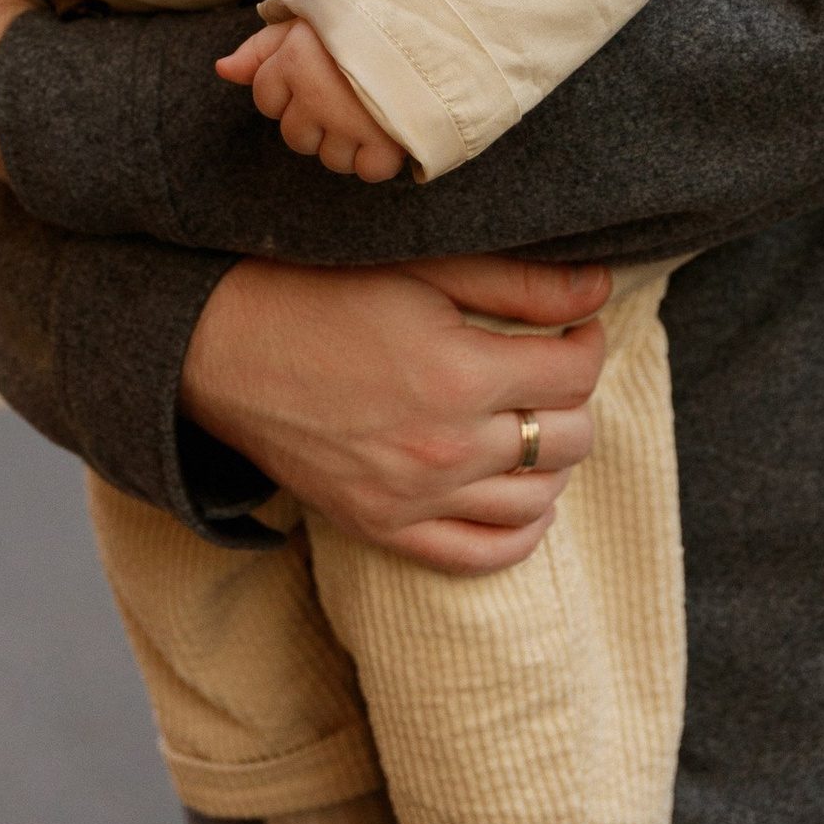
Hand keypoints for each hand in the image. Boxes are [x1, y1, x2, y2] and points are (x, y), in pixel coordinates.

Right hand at [180, 250, 610, 574]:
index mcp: (460, 375)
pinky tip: (523, 494)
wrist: (222, 346)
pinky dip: (521, 532)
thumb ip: (520, 283)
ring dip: (553, 458)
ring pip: (538, 499)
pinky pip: (482, 556)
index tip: (574, 325)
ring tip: (533, 419)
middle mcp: (446, 449)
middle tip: (551, 368)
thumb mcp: (424, 267)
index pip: (575, 373)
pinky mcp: (383, 528)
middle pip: (569, 439)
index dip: (586, 341)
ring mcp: (414, 499)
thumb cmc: (321, 289)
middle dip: (574, 398)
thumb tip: (601, 291)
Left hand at [214, 20, 406, 180]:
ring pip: (330, 158)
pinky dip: (378, 157)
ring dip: (348, 141)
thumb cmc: (366, 14)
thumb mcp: (308, 18)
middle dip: (316, 120)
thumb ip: (262, 47)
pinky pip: (369, 170)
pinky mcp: (387, 141)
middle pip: (295, 137)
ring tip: (371, 108)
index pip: (266, 99)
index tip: (319, 70)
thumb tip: (222, 70)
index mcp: (294, 60)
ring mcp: (350, 122)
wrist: (434, 17)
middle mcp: (316, 95)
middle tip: (347, 92)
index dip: (288, 89)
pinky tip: (389, 129)